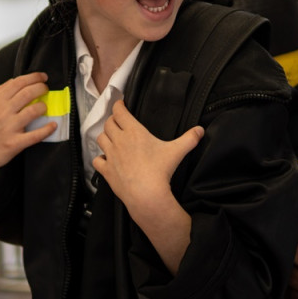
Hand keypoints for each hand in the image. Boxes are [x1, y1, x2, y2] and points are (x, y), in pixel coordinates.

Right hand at [0, 72, 56, 192]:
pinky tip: (53, 126)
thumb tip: (18, 80)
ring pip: (33, 111)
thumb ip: (1, 94)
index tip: (43, 77)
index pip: (18, 82)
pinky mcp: (13, 144)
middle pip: (28, 93)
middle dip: (42, 88)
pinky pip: (35, 135)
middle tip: (46, 90)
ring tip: (45, 107)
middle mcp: (1, 112)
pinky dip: (47, 129)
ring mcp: (8, 128)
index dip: (34, 77)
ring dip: (43, 107)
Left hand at [93, 100, 203, 219]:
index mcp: (134, 132)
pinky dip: (100, 158)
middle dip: (113, 120)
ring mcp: (111, 155)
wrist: (146, 194)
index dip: (119, 105)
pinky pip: (97, 160)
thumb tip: (200, 130)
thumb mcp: (177, 151)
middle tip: (119, 121)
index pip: (119, 111)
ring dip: (105, 136)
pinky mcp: (106, 170)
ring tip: (112, 138)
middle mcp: (119, 141)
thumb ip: (189, 139)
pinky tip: (106, 159)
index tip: (121, 105)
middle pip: (108, 123)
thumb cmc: (160, 171)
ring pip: (100, 138)